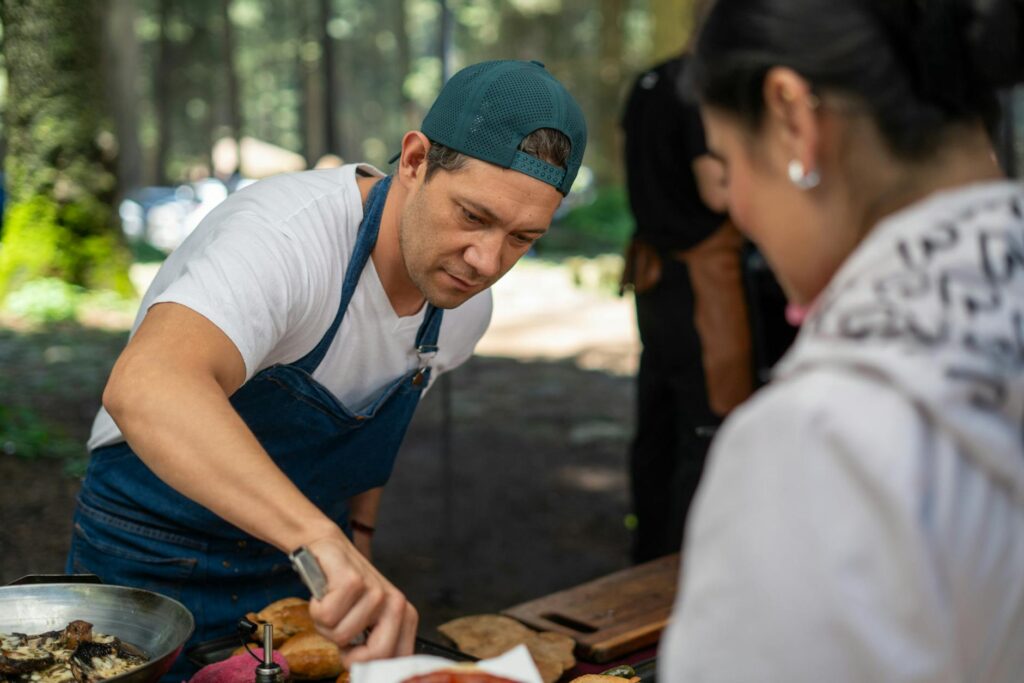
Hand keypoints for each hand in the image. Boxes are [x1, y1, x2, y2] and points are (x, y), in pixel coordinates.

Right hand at [305, 533, 417, 666]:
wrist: (329, 551)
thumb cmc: (345, 592)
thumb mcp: (366, 623)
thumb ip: (373, 646)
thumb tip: (368, 674)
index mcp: (405, 618)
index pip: (396, 661)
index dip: (369, 667)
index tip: (353, 657)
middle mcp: (396, 604)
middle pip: (376, 655)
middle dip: (348, 653)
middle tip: (341, 633)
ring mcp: (377, 591)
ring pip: (342, 635)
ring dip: (327, 624)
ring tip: (332, 605)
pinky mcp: (354, 580)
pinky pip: (327, 615)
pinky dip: (317, 608)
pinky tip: (325, 594)